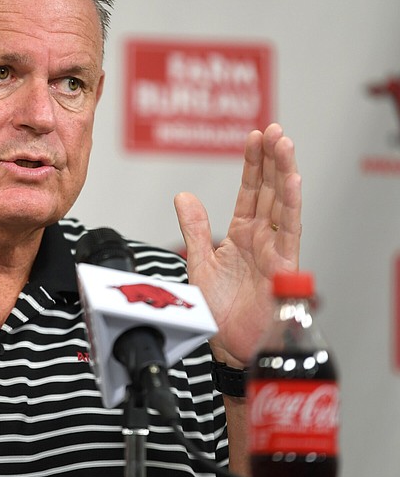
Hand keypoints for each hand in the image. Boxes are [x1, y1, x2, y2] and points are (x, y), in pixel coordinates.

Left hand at [174, 123, 301, 368]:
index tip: (254, 137)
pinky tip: (292, 181)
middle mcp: (261, 239)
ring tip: (283, 143)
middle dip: (271, 160)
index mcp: (241, 235)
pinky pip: (288, 232)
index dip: (253, 165)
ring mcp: (273, 250)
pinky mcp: (282, 267)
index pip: (251, 192)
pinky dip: (290, 206)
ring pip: (281, 204)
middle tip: (272, 129)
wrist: (227, 347)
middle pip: (270, 191)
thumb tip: (183, 195)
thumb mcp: (199, 262)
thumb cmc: (217, 312)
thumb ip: (194, 228)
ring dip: (283, 173)